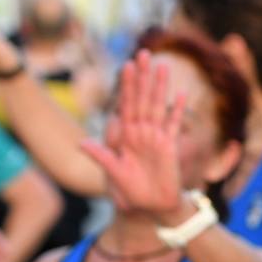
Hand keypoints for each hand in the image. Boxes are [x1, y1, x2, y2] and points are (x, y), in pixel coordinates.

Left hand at [80, 51, 187, 220]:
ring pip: (158, 106)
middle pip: (142, 99)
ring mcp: (156, 138)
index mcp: (126, 135)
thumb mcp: (114, 173)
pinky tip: (180, 95)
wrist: (151, 207)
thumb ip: (101, 157)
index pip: (125, 104)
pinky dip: (177, 111)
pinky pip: (173, 125)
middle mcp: (141, 132)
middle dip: (143, 77)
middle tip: (144, 54)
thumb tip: (81, 144)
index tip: (126, 66)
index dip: (126, 86)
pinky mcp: (169, 147)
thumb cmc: (131, 192)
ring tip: (162, 66)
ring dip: (160, 87)